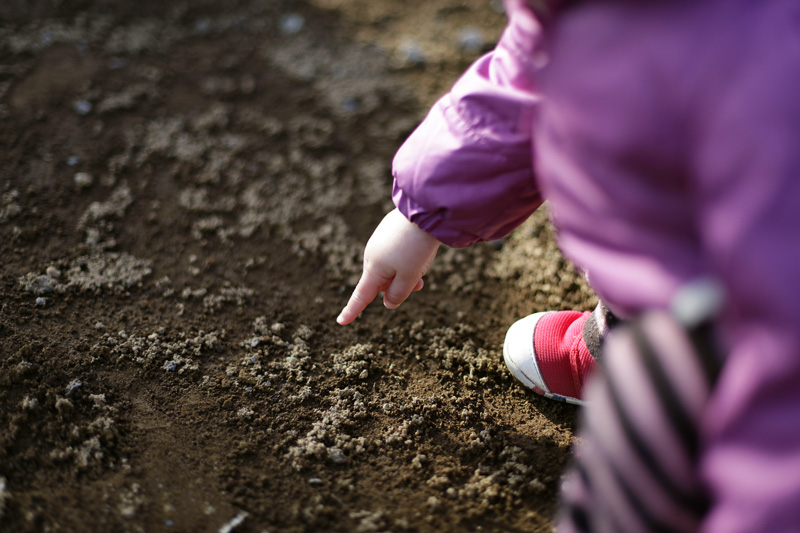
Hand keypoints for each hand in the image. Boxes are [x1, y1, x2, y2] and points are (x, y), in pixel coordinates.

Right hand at [337, 208, 439, 324]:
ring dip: (405, 273)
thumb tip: (388, 303)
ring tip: (423, 263)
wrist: (422, 211)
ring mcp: (379, 242)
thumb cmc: (415, 247)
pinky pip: (395, 254)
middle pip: (382, 283)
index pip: (361, 296)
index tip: (340, 322)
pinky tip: (419, 248)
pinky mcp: (387, 232)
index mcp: (374, 270)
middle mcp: (372, 256)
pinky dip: (406, 258)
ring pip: (391, 268)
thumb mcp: (409, 277)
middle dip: (398, 287)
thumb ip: (398, 294)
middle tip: (419, 284)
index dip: (352, 311)